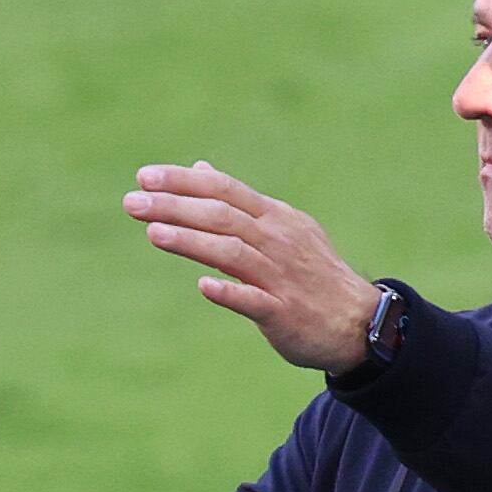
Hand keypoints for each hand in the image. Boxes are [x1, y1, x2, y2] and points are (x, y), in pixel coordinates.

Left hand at [123, 162, 377, 372]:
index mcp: (274, 217)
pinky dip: (229, 292)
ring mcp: (280, 277)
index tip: (144, 176)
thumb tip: (200, 169)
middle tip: (132, 202)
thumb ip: (238, 203)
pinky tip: (203, 286)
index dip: (184, 182)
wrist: (359, 322)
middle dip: (174, 206)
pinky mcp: (284, 312)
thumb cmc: (310, 273)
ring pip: (232, 253)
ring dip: (191, 242)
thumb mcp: (281, 227)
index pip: (224, 190)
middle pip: (221, 217)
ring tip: (153, 233)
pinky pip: (254, 300)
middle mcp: (277, 241)